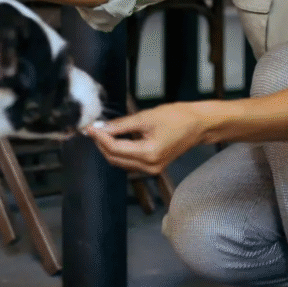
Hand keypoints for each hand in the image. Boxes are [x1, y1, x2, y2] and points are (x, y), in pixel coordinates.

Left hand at [84, 103, 204, 174]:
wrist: (199, 125)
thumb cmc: (177, 117)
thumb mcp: (146, 117)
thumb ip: (121, 124)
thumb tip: (101, 127)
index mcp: (149, 153)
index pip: (114, 148)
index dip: (99, 137)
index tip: (88, 126)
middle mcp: (149, 166)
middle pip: (114, 158)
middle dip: (101, 144)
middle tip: (91, 128)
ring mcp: (152, 169)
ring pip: (120, 162)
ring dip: (108, 149)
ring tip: (100, 132)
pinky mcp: (153, 167)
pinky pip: (129, 162)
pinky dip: (118, 152)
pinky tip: (113, 139)